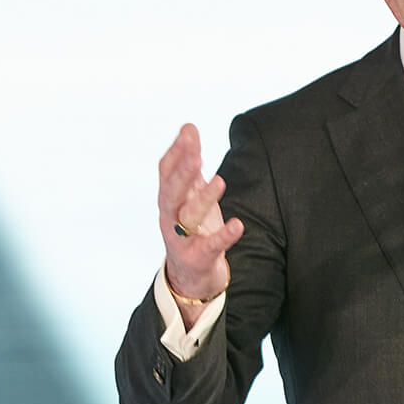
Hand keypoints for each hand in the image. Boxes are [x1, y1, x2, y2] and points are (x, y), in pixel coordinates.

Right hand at [157, 123, 242, 303]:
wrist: (191, 275)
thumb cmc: (192, 228)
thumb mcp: (189, 195)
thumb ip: (188, 164)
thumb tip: (188, 128)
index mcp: (168, 199)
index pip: (165, 172)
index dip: (176, 152)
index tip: (189, 131)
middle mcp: (170, 217)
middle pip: (171, 193)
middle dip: (182, 174)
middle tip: (195, 156)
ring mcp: (181, 239)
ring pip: (189, 217)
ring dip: (204, 199)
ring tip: (220, 181)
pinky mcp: (198, 258)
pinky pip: (211, 246)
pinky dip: (224, 236)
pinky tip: (238, 225)